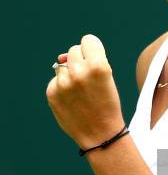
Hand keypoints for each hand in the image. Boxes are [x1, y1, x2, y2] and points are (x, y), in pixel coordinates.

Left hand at [46, 34, 124, 149]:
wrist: (100, 134)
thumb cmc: (106, 103)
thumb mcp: (107, 78)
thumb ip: (89, 60)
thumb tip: (61, 57)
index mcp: (98, 66)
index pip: (88, 40)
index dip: (93, 50)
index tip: (96, 60)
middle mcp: (79, 72)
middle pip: (74, 50)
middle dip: (81, 61)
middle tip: (89, 79)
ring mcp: (63, 83)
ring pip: (63, 65)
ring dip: (70, 74)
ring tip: (81, 92)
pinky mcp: (51, 93)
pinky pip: (55, 80)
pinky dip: (62, 87)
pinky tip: (72, 99)